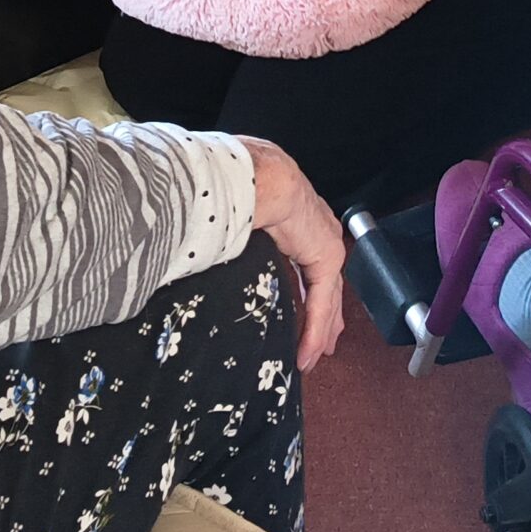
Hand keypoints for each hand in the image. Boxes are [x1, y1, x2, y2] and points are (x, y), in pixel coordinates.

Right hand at [240, 136, 345, 370]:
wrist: (258, 176)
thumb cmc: (239, 184)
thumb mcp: (238, 216)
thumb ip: (233, 233)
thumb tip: (203, 244)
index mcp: (297, 214)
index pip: (306, 258)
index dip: (307, 287)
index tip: (305, 309)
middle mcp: (317, 228)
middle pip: (324, 282)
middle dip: (325, 314)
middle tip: (322, 342)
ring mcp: (326, 243)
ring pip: (327, 297)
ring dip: (320, 329)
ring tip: (314, 356)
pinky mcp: (326, 258)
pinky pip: (321, 303)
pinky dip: (314, 330)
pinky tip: (308, 354)